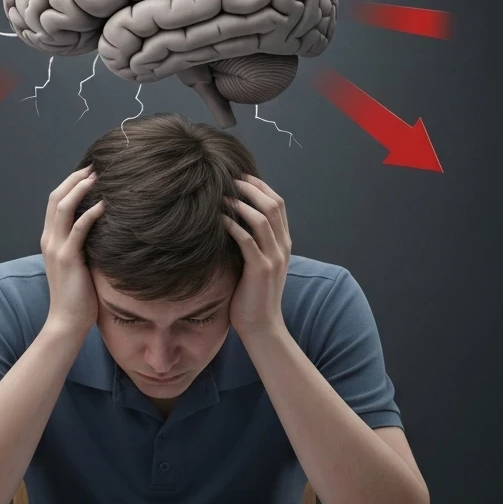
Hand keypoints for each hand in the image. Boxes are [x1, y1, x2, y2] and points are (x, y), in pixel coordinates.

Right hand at [41, 165, 103, 336]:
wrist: (67, 321)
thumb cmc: (78, 295)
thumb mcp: (79, 263)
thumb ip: (84, 245)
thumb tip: (104, 229)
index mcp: (50, 239)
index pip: (55, 202)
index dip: (70, 184)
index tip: (89, 172)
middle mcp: (49, 239)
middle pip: (56, 197)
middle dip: (75, 179)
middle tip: (95, 166)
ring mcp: (56, 248)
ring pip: (63, 207)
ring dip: (80, 188)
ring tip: (98, 177)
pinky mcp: (67, 258)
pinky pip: (78, 229)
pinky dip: (91, 213)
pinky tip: (106, 204)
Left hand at [222, 176, 290, 335]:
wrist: (262, 326)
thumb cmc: (253, 295)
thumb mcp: (258, 264)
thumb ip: (253, 243)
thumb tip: (233, 221)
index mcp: (284, 243)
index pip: (278, 204)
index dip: (260, 187)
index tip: (241, 177)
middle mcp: (283, 246)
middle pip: (272, 205)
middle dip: (251, 188)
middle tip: (230, 180)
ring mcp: (274, 258)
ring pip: (261, 218)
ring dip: (241, 203)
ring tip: (222, 196)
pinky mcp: (260, 269)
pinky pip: (247, 239)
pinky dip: (232, 225)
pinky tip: (218, 219)